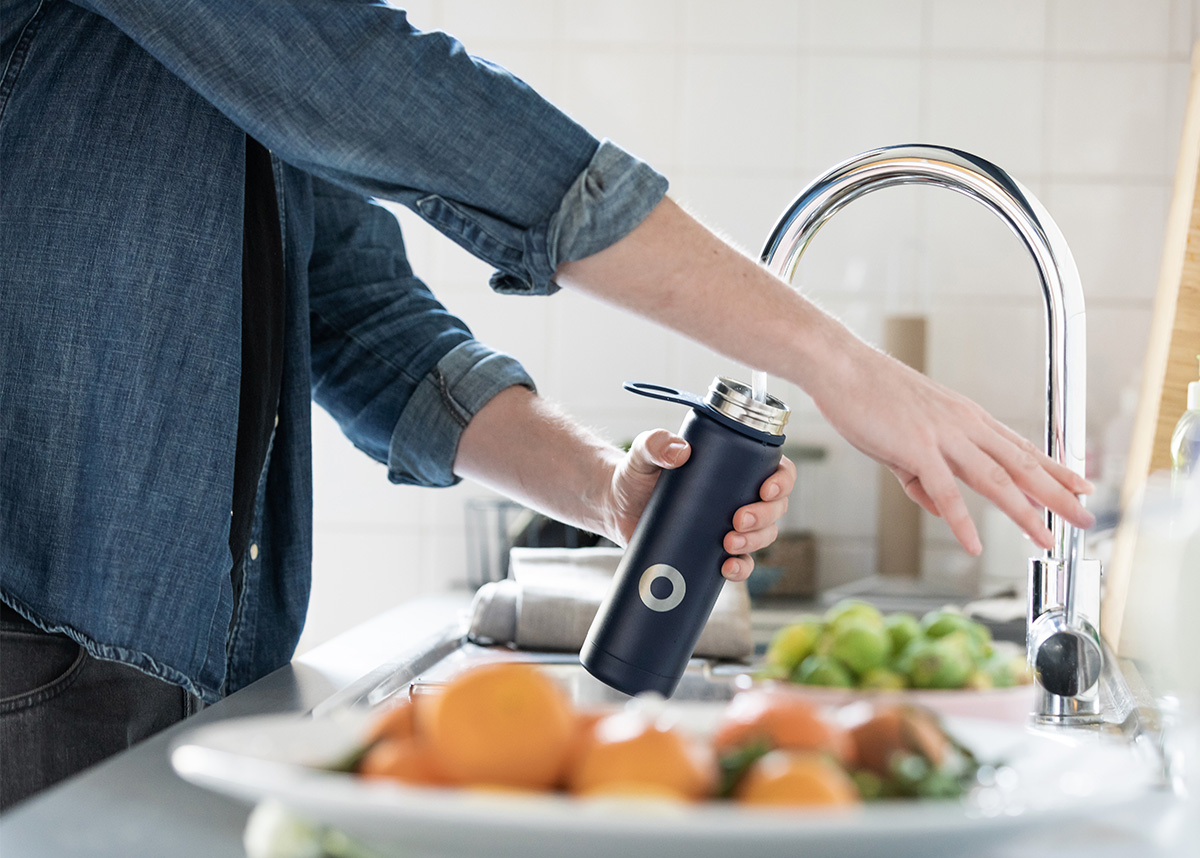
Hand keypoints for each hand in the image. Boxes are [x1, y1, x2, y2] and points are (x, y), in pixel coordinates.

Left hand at [605, 428, 796, 581]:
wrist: (616, 507)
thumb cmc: (636, 473)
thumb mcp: (643, 453)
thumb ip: (655, 444)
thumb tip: (679, 451)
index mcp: (736, 466)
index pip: (777, 469)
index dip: (782, 481)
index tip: (765, 490)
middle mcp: (740, 496)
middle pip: (776, 508)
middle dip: (765, 517)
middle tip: (737, 520)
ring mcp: (730, 525)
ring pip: (764, 536)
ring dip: (755, 542)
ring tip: (728, 544)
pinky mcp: (714, 551)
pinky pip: (741, 563)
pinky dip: (741, 569)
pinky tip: (727, 569)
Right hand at [803, 332, 1094, 554]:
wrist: (841, 366)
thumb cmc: (868, 396)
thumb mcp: (903, 439)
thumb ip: (922, 476)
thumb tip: (937, 507)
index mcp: (965, 418)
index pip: (1020, 447)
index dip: (1054, 468)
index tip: (1080, 484)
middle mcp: (964, 425)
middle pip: (1022, 464)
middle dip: (1058, 494)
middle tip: (1086, 517)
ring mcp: (943, 435)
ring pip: (995, 480)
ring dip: (1024, 512)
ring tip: (1045, 539)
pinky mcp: (916, 448)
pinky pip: (945, 492)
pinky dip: (961, 521)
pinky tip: (973, 544)